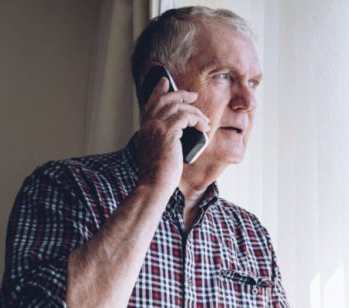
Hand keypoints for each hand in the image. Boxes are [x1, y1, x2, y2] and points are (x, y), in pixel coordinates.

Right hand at [135, 77, 211, 192]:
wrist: (155, 184)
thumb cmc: (159, 173)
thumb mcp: (157, 151)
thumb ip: (162, 137)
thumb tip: (178, 131)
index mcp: (144, 129)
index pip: (150, 103)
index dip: (158, 91)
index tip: (165, 82)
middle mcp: (148, 125)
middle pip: (164, 99)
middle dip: (180, 94)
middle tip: (193, 95)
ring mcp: (156, 127)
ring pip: (177, 107)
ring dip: (195, 112)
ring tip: (205, 121)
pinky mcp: (168, 133)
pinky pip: (186, 117)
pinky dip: (197, 120)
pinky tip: (204, 128)